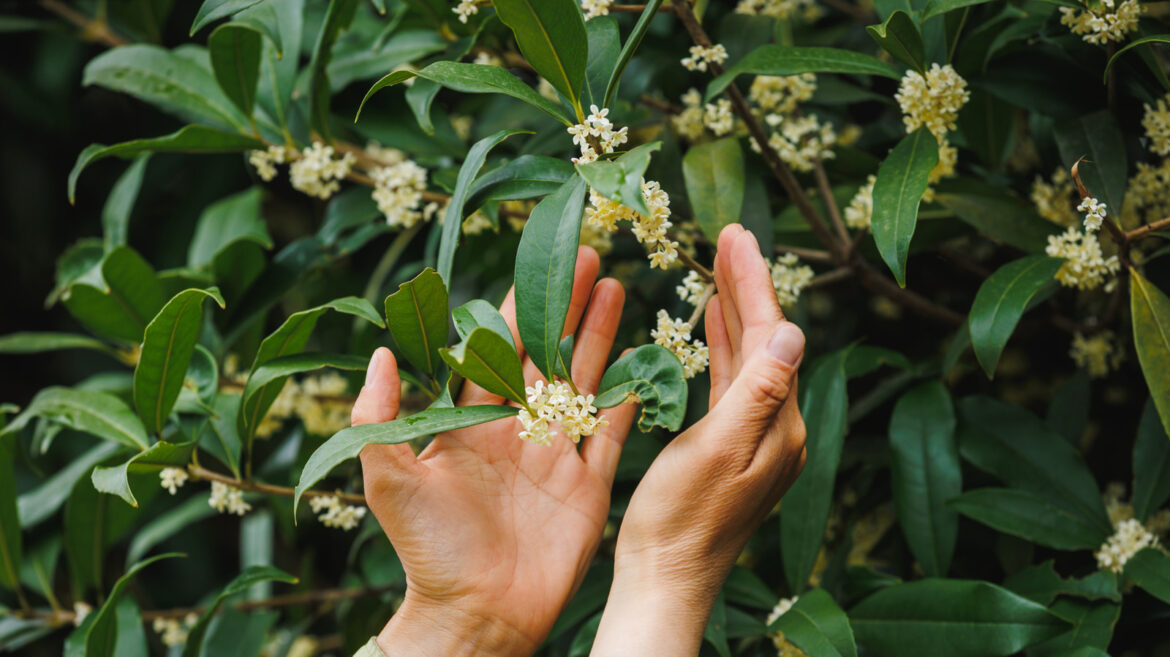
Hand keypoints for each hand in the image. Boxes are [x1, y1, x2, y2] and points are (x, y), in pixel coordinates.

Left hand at [353, 247, 636, 656]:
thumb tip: (380, 351)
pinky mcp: (589, 487)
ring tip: (620, 288)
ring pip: (585, 382)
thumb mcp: (389, 480)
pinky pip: (613, 433)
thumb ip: (380, 417)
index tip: (544, 263)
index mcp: (473, 423)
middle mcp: (517, 431)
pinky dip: (630, 398)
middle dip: (569, 305)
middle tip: (593, 258)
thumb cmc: (428, 550)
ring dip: (601, 336)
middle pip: (549, 353)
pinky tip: (643, 360)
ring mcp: (557, 457)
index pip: (500, 349)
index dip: (522, 305)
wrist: (475, 615)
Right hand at [591, 225, 807, 655]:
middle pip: (765, 341)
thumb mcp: (717, 451)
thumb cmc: (680, 521)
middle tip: (728, 235)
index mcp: (779, 425)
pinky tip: (712, 325)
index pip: (772, 337)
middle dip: (747, 286)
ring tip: (720, 266)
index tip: (735, 235)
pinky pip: (732, 381)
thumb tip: (791, 331)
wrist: (666, 578)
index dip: (754, 283)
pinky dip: (723, 346)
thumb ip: (756, 391)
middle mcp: (777, 428)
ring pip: (749, 357)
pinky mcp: (732, 447)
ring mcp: (756, 438)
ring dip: (735, 310)